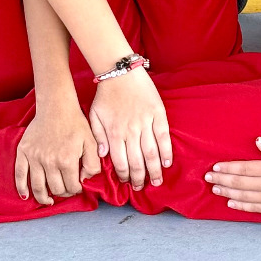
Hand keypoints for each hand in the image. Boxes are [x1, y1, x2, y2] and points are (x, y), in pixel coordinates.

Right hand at [15, 99, 100, 203]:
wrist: (56, 107)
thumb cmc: (75, 123)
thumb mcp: (91, 142)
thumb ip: (92, 163)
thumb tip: (84, 180)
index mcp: (67, 160)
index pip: (72, 187)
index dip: (76, 190)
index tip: (77, 186)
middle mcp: (49, 161)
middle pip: (55, 189)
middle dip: (63, 192)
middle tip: (66, 189)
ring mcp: (34, 157)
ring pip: (38, 186)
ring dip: (44, 197)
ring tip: (49, 200)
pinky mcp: (23, 152)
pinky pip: (20, 175)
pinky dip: (22, 188)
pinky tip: (26, 196)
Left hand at [86, 68, 171, 188]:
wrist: (120, 72)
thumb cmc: (105, 95)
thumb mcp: (94, 117)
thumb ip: (98, 137)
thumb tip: (103, 156)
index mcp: (114, 133)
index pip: (120, 162)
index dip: (125, 175)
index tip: (127, 183)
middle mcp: (130, 131)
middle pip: (137, 161)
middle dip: (140, 178)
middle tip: (141, 187)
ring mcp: (145, 123)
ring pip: (151, 152)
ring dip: (154, 170)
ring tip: (157, 181)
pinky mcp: (157, 114)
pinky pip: (163, 136)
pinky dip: (166, 151)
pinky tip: (167, 162)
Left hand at [207, 138, 260, 214]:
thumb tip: (257, 140)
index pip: (245, 168)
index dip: (229, 168)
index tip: (215, 167)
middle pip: (242, 182)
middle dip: (223, 180)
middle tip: (208, 178)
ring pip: (246, 196)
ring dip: (229, 193)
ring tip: (215, 189)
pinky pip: (257, 209)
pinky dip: (243, 206)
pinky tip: (231, 204)